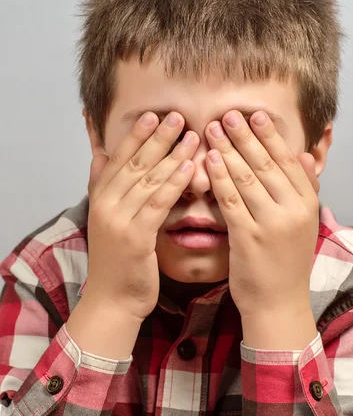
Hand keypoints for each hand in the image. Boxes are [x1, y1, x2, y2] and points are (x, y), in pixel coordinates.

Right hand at [85, 111, 197, 321]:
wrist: (112, 300)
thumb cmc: (116, 259)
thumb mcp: (104, 218)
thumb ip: (101, 183)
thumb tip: (99, 152)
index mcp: (99, 197)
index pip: (118, 158)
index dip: (135, 135)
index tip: (153, 114)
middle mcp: (105, 204)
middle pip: (134, 163)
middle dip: (156, 138)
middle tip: (176, 115)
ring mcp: (118, 220)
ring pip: (148, 180)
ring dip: (171, 155)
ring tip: (191, 135)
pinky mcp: (135, 238)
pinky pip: (157, 204)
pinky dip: (174, 183)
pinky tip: (189, 168)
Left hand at [204, 110, 319, 321]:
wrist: (279, 303)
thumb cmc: (286, 261)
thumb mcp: (303, 224)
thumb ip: (305, 188)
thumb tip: (303, 155)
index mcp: (308, 203)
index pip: (287, 161)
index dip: (270, 136)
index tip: (255, 114)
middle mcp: (293, 210)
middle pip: (266, 164)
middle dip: (245, 136)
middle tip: (228, 114)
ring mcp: (271, 224)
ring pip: (247, 178)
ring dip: (228, 151)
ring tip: (213, 129)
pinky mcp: (248, 237)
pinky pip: (230, 200)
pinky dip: (219, 178)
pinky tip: (209, 160)